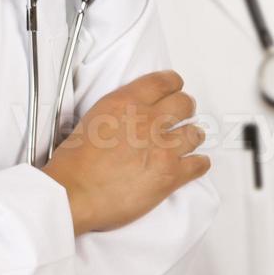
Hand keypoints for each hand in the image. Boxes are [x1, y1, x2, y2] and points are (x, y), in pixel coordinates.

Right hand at [39, 69, 208, 236]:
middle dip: (185, 110)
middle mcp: (148, 120)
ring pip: (195, 133)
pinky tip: (196, 164)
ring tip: (189, 141)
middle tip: (181, 117)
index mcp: (126, 103)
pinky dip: (199, 164)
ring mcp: (162, 147)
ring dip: (192, 137)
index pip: (163, 82)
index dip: (174, 84)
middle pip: (184, 104)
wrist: (74, 192)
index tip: (175, 88)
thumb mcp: (93, 118)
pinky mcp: (170, 174)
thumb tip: (128, 115)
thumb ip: (117, 111)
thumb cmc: (75, 162)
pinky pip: (198, 164)